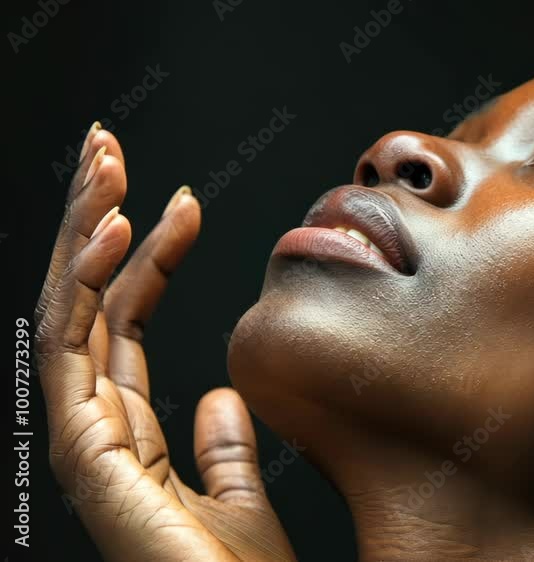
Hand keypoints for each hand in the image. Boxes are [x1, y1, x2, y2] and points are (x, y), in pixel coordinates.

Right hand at [34, 124, 295, 560]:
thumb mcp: (239, 495)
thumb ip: (222, 446)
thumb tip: (218, 394)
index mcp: (129, 429)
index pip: (125, 320)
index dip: (147, 257)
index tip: (182, 203)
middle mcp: (96, 425)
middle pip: (86, 303)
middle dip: (95, 221)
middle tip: (111, 149)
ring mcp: (83, 437)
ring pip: (71, 309)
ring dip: (86, 230)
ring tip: (109, 163)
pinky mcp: (86, 453)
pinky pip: (76, 348)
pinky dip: (89, 284)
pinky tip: (118, 230)